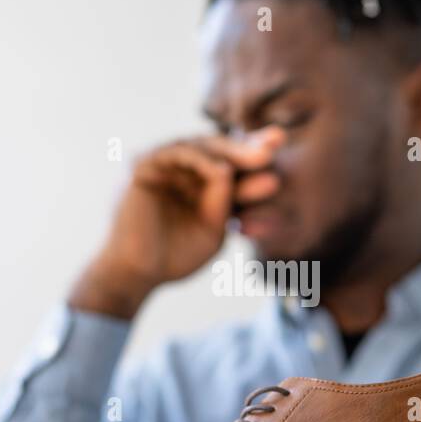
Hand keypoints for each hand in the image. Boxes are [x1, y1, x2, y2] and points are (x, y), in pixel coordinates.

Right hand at [69, 127, 286, 317]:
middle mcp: (186, 170)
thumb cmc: (175, 258)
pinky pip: (176, 153)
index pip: (234, 165)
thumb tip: (229, 172)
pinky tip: (223, 170)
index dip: (256, 156)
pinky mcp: (145, 166)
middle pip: (220, 150)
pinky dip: (200, 159)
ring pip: (202, 146)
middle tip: (275, 147)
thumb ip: (225, 204)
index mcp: (204, 183)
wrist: (137, 275)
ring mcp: (165, 165)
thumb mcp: (213, 232)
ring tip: (262, 158)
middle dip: (249, 148)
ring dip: (232, 152)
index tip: (283, 150)